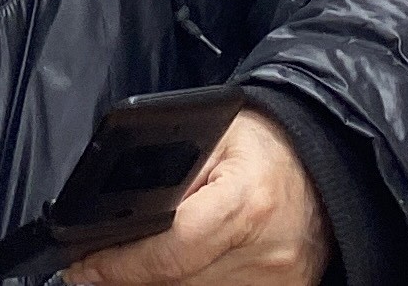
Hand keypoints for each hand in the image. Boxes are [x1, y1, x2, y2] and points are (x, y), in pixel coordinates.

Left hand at [62, 109, 328, 285]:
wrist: (325, 162)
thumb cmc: (264, 144)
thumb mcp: (214, 137)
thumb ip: (170, 174)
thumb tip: (119, 216)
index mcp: (245, 203)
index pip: (169, 252)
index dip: (119, 266)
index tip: (82, 269)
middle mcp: (267, 251)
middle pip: (177, 284)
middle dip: (130, 278)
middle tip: (98, 270)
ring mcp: (279, 281)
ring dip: (160, 285)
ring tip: (137, 266)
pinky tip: (178, 271)